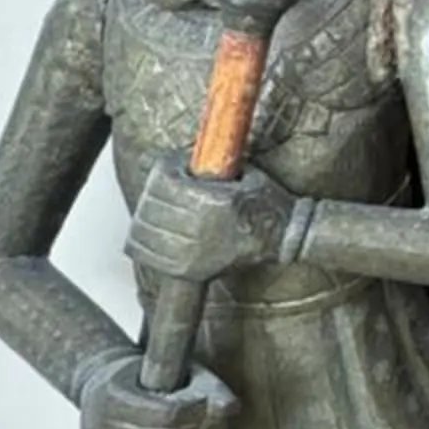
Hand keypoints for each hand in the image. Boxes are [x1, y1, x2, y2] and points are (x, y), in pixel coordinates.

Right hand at [76, 350, 236, 428]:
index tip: (208, 405)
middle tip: (216, 425)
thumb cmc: (142, 372)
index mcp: (113, 393)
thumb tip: (231, 407)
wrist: (98, 381)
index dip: (193, 412)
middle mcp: (98, 421)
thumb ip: (204, 385)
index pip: (166, 414)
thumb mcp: (174, 369)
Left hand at [127, 160, 294, 285]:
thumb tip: (186, 159)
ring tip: (148, 214)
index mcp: (212, 202)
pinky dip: (143, 248)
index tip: (167, 168)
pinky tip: (143, 241)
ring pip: (146, 232)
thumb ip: (215, 165)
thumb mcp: (246, 174)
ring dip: (142, 220)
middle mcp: (200, 228)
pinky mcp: (192, 270)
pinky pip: (153, 258)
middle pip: (151, 206)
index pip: (165, 181)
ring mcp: (194, 252)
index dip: (162, 170)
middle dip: (151, 194)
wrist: (286, 237)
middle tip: (158, 190)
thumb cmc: (269, 206)